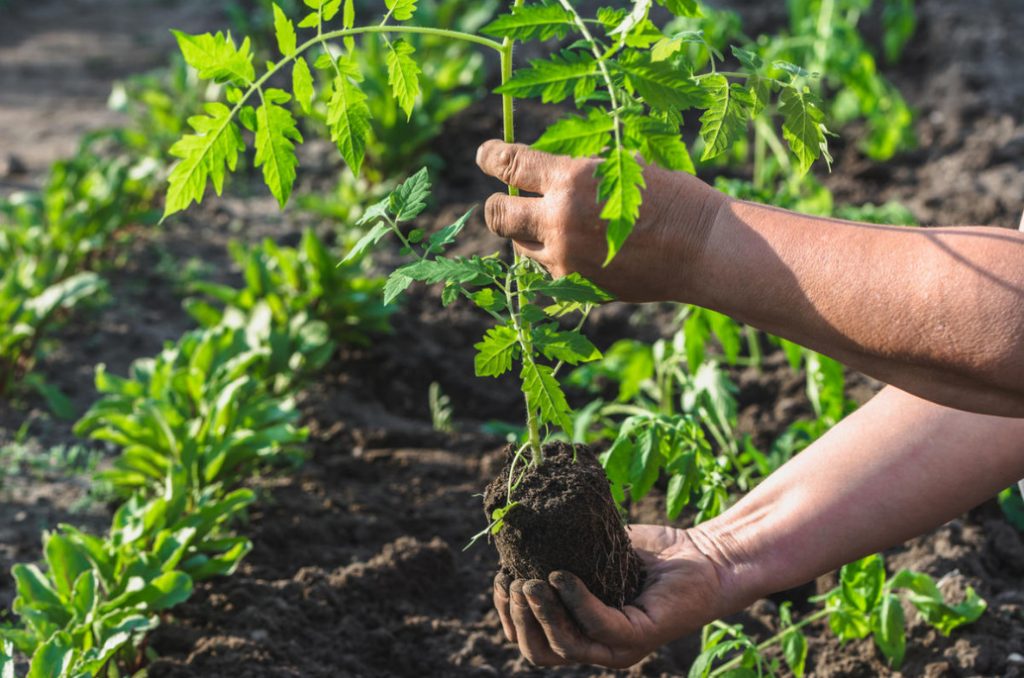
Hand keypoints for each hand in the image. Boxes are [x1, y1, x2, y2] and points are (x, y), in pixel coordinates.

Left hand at [475, 140, 729, 302]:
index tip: (485, 155)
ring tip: (559, 227)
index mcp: (571, 178)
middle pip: (496, 214)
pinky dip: (554, 259)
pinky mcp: (575, 285)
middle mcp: (559, 219)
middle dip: (497, 205)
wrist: (702, 248)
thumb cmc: (672, 197)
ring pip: (520, 246)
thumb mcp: (623, 166)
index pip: (510, 164)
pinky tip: (581, 250)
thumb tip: (544, 174)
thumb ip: (578, 172)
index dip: (491, 157)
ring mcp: (564, 257)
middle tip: (508, 200)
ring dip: (529, 234)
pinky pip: (547, 270)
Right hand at [492, 525, 730, 668]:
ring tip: (530, 581)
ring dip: (539, 613)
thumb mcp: (595, 553)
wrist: (706, 555)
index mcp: (582, 631)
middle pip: (538, 652)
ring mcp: (618, 646)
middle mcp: (597, 647)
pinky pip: (596, 625)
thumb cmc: (654, 553)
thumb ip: (561, 554)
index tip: (499, 577)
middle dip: (516, 618)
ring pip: (563, 646)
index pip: (531, 640)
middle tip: (511, 582)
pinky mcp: (639, 636)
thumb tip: (515, 535)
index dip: (506, 614)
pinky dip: (574, 601)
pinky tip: (563, 575)